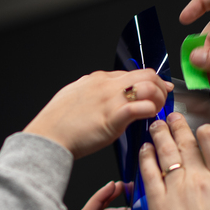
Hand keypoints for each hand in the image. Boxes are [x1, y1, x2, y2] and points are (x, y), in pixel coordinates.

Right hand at [24, 69, 171, 158]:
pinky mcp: (112, 117)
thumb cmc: (58, 124)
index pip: (132, 73)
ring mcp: (110, 99)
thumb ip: (93, 94)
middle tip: (162, 99)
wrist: (47, 137)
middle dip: (159, 86)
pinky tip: (150, 118)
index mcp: (97, 79)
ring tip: (156, 111)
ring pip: (148, 86)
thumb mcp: (75, 98)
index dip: (149, 81)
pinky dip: (151, 110)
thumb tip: (105, 99)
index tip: (157, 89)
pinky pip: (141, 107)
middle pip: (146, 74)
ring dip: (158, 98)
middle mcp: (106, 85)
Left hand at [139, 113, 209, 209]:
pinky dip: (146, 157)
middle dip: (178, 126)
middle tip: (171, 117)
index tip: (199, 127)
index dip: (204, 130)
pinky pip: (149, 172)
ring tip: (155, 125)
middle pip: (187, 143)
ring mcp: (178, 189)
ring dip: (160, 135)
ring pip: (166, 152)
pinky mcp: (158, 202)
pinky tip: (145, 149)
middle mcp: (201, 180)